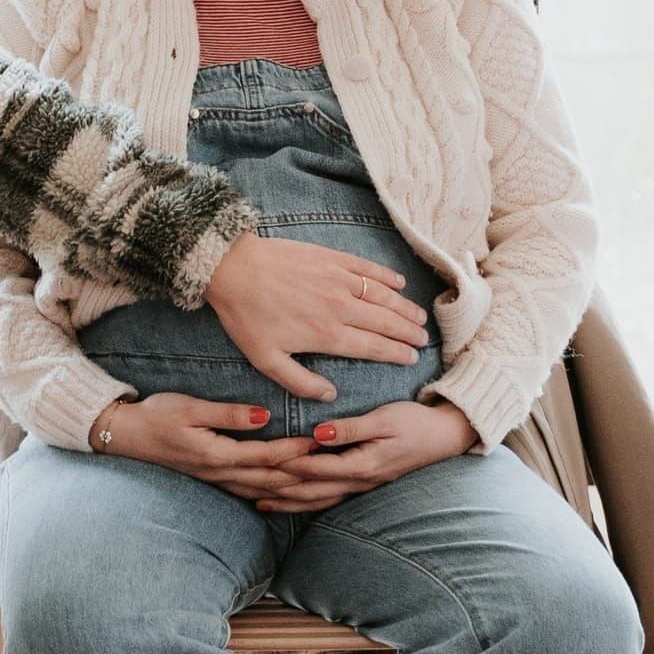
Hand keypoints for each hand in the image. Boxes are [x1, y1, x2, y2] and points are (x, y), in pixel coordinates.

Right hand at [98, 393, 319, 500]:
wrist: (126, 436)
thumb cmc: (157, 415)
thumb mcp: (190, 408)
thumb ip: (229, 414)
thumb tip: (265, 416)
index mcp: (217, 454)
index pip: (265, 456)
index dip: (294, 450)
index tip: (319, 440)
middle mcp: (220, 473)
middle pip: (270, 479)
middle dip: (302, 473)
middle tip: (330, 465)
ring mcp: (216, 480)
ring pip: (262, 490)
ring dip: (291, 486)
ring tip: (317, 479)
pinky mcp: (212, 479)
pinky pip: (250, 491)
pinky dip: (272, 492)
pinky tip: (285, 492)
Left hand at [203, 232, 432, 401]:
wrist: (231, 268)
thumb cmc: (245, 316)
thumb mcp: (266, 360)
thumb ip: (300, 382)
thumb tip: (330, 396)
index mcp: (327, 335)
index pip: (373, 347)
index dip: (396, 353)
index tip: (411, 358)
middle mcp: (340, 307)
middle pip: (385, 322)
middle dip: (408, 332)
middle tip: (422, 340)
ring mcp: (338, 279)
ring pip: (382, 296)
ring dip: (404, 307)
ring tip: (419, 317)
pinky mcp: (330, 257)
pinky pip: (367, 268)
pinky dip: (386, 277)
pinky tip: (398, 284)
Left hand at [251, 400, 479, 513]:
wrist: (444, 436)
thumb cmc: (415, 422)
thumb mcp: (385, 419)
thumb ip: (351, 428)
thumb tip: (319, 435)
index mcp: (361, 465)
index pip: (313, 468)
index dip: (283, 465)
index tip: (254, 460)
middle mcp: (357, 482)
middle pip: (308, 491)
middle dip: (275, 490)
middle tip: (243, 486)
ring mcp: (359, 486)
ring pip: (315, 500)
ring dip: (285, 501)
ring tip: (254, 500)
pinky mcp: (360, 483)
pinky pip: (325, 498)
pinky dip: (302, 501)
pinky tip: (286, 501)